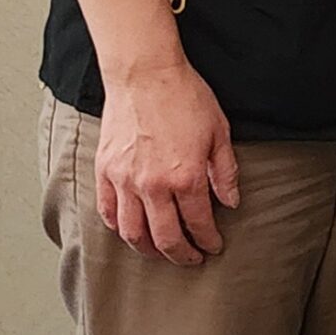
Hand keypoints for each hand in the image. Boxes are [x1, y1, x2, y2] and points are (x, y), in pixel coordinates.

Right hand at [95, 59, 240, 264]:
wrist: (145, 75)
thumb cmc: (186, 98)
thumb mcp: (219, 132)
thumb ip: (225, 171)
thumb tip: (230, 201)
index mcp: (185, 177)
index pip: (199, 222)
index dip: (208, 240)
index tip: (214, 246)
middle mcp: (152, 185)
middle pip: (164, 237)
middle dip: (181, 254)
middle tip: (192, 259)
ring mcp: (124, 180)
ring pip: (132, 231)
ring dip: (148, 249)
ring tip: (160, 252)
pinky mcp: (104, 171)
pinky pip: (107, 211)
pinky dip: (118, 227)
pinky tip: (130, 231)